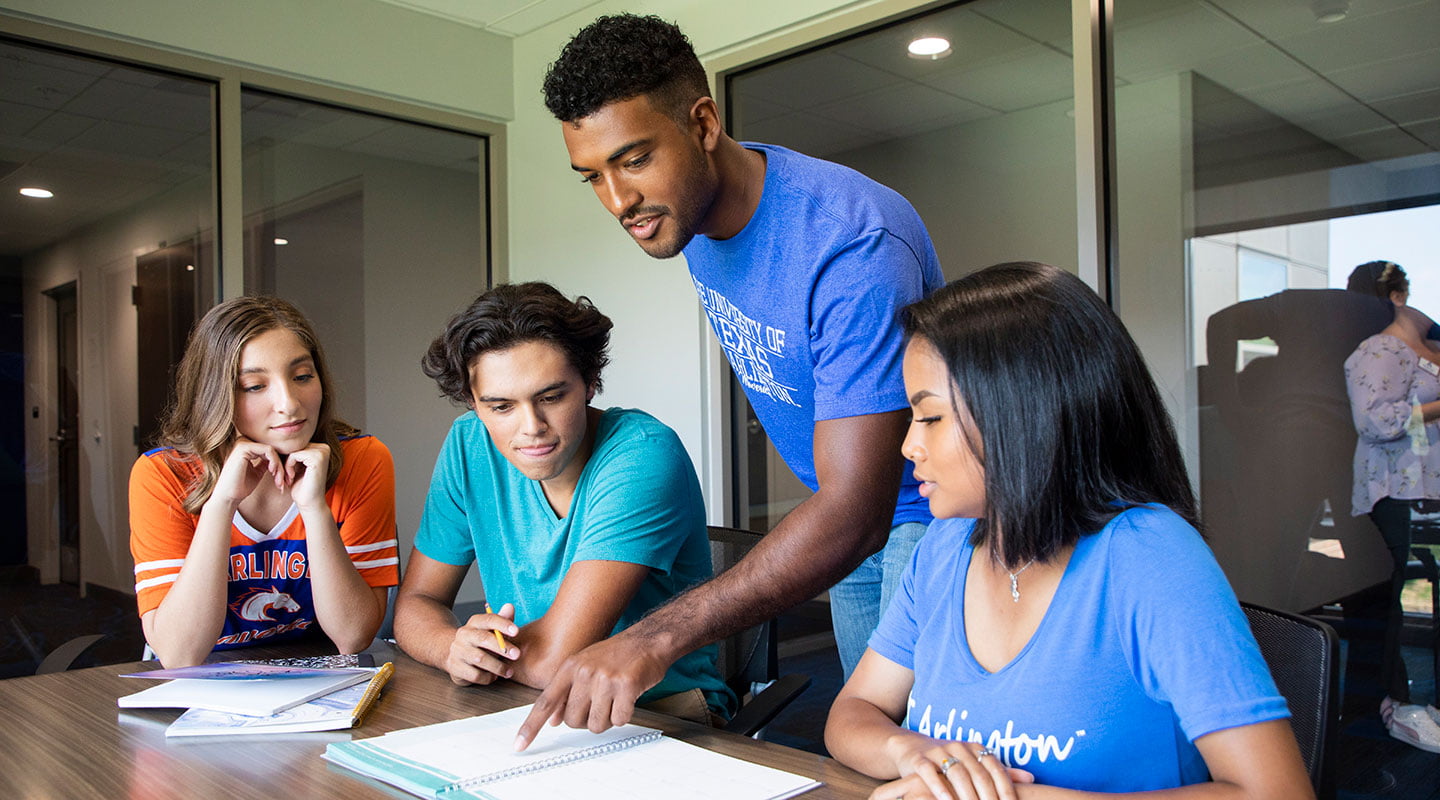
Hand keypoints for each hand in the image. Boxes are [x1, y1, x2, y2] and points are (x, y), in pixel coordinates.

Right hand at [212, 437, 282, 507]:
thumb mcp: (257, 472)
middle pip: (272, 450)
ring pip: (272, 450)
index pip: (270, 451)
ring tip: (279, 481)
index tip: (283, 479)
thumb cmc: (241, 487)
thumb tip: (278, 457)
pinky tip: (273, 473)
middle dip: (281, 466)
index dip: (279, 465)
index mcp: (245, 447)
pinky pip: (268, 450)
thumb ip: (265, 463)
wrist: (228, 497)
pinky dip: (275, 462)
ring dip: (279, 467)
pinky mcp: (244, 447)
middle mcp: (243, 441)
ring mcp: (242, 442)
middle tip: (284, 482)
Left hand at [283, 443, 330, 510]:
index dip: (289, 458)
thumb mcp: (297, 465)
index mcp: (321, 448)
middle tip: (288, 477)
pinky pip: (293, 455)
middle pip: (294, 446)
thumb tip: (279, 439)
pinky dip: (288, 467)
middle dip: (287, 461)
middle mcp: (324, 447)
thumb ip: (294, 452)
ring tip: (290, 477)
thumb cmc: (302, 487)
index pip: (296, 444)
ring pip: (293, 450)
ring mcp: (322, 452)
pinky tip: (292, 477)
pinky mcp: (317, 458)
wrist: (310, 504)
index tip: (290, 473)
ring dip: (287, 465)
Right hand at [445, 603, 518, 685]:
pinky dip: (487, 677)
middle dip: (502, 647)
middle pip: (484, 639)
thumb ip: (503, 620)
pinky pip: (474, 674)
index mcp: (474, 622)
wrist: (457, 655)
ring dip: (498, 666)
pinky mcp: (455, 667)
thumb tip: (510, 606)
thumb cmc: (482, 642)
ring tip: (509, 671)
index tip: (517, 631)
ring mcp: (457, 651)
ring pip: (480, 659)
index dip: (503, 624)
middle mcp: (464, 634)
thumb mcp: (492, 630)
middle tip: (517, 655)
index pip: (489, 619)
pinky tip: (494, 677)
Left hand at [513, 630, 672, 749]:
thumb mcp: (583, 666)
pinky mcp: (626, 686)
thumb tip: (551, 720)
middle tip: (599, 704)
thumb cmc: (614, 655)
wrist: (647, 640)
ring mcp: (605, 679)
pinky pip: (619, 720)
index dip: (531, 726)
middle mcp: (583, 673)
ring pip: (596, 724)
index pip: (545, 702)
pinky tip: (628, 697)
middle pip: (573, 721)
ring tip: (614, 699)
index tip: (519, 746)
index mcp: (569, 668)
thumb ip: (565, 692)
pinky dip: (624, 715)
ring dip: (607, 719)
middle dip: (586, 720)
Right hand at [873, 742, 1032, 799]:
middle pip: (978, 775)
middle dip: (987, 798)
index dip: (1006, 791)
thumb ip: (1000, 771)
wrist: (912, 748)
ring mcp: (938, 752)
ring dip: (966, 796)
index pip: (997, 771)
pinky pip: (930, 773)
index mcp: (976, 748)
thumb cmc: (950, 761)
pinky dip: (939, 788)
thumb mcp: (974, 763)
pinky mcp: (920, 760)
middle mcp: (959, 747)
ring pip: (956, 774)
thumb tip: (1031, 778)